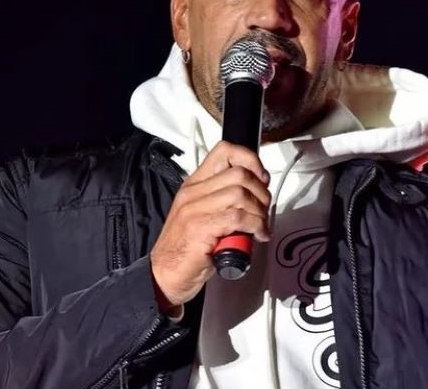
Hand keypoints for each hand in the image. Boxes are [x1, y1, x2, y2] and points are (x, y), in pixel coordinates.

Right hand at [150, 141, 270, 308]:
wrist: (164, 275)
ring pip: (241, 194)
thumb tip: (258, 193)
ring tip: (260, 225)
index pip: (224, 151)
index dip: (250, 159)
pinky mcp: (201, 228)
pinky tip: (258, 235)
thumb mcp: (204, 215)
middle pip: (239, 174)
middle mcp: (193, 193)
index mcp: (195, 185)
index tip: (261, 178)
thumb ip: (224, 200)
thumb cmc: (187, 249)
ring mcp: (195, 209)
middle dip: (261, 192)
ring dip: (260, 211)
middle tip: (264, 209)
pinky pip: (239, 218)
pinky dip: (256, 226)